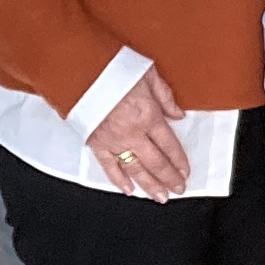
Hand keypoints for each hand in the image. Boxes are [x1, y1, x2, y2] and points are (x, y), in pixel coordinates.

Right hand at [91, 67, 188, 202]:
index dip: (179, 161)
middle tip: (178, 189)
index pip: (169, 145)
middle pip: (156, 163)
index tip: (185, 171)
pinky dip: (119, 180)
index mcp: (148, 115)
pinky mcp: (95, 143)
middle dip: (169, 179)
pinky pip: (109, 166)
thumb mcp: (148, 73)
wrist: (78, 69)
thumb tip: (178, 114)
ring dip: (150, 185)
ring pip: (135, 169)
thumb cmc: (112, 67)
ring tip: (160, 196)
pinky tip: (128, 189)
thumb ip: (165, 97)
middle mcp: (132, 132)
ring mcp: (113, 140)